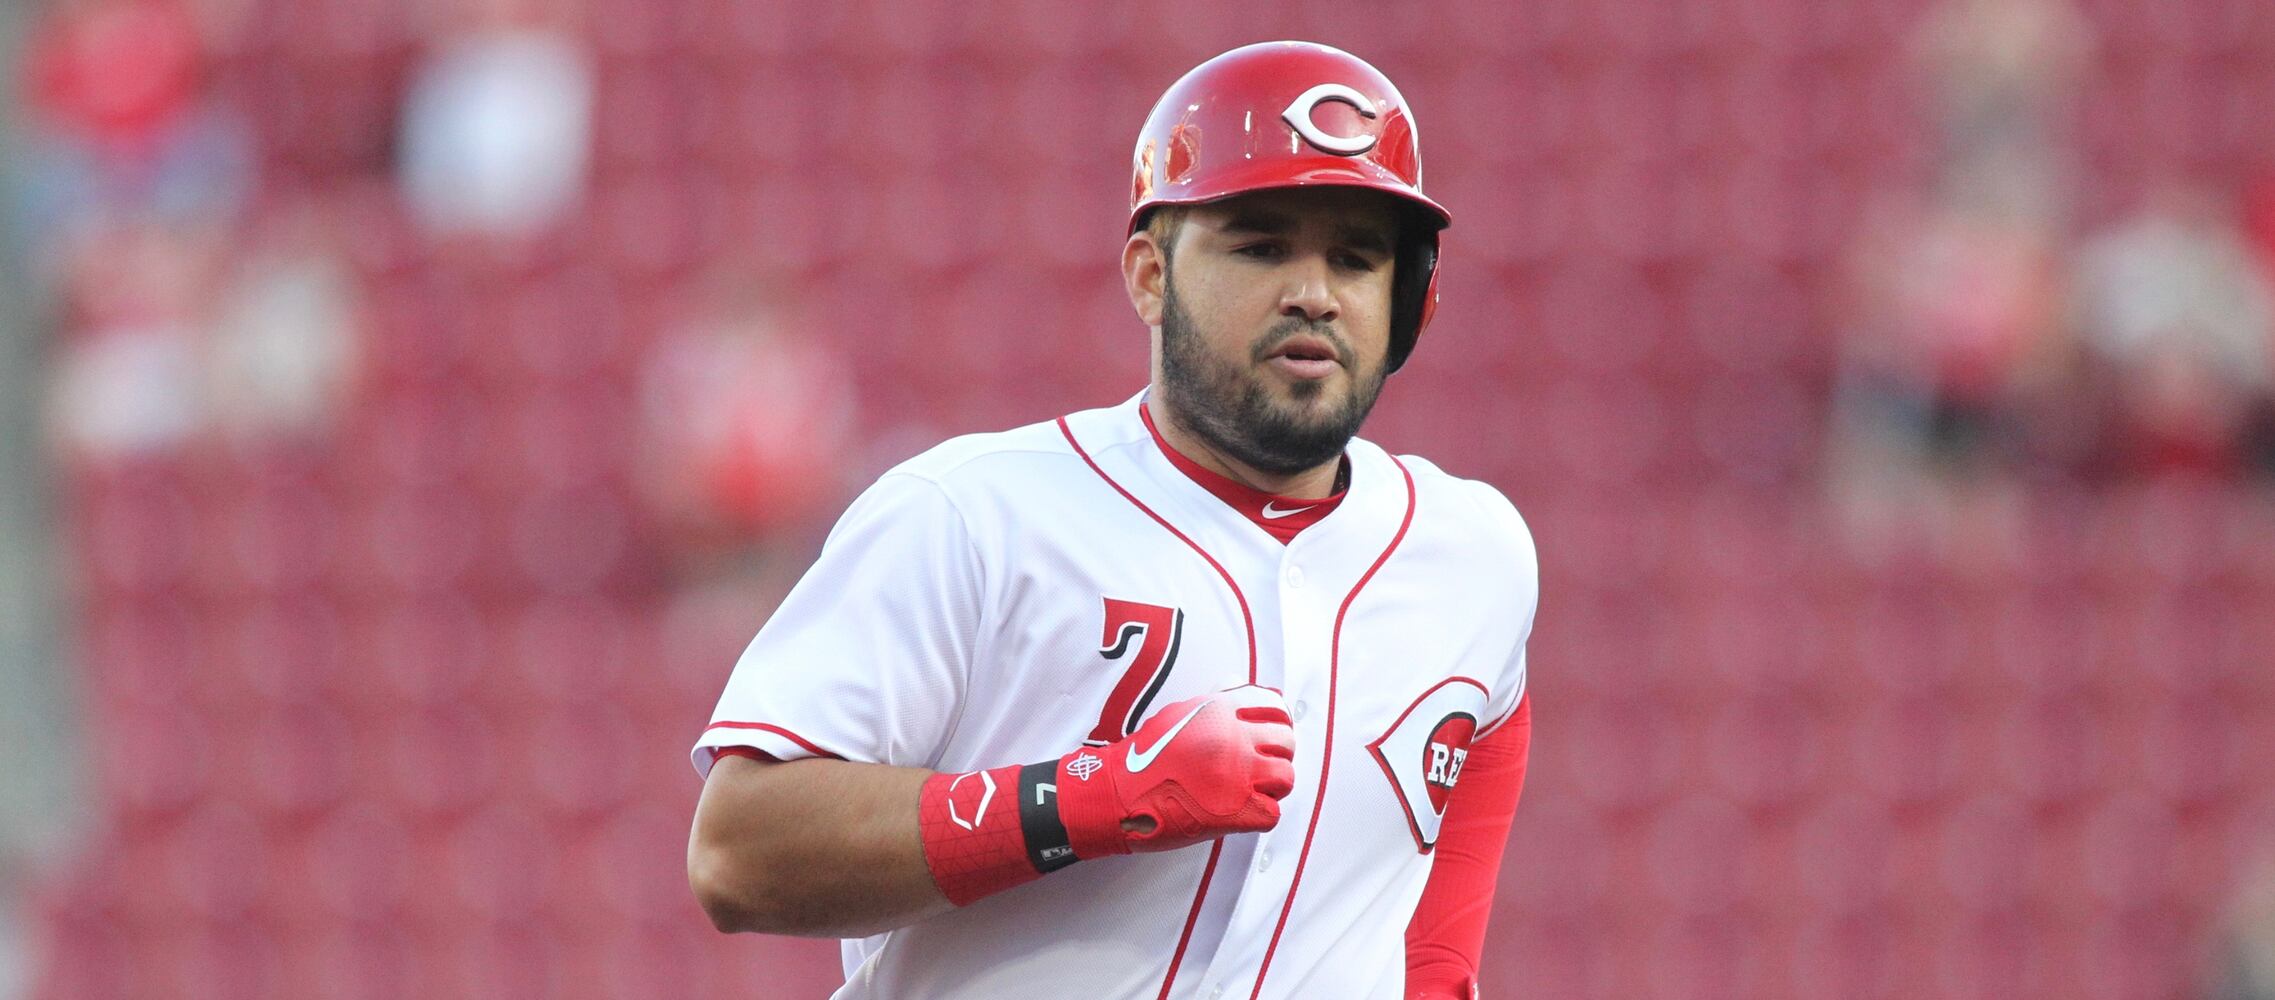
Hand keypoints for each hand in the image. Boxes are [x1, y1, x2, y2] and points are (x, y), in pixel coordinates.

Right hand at [1052, 685, 1296, 857]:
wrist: (1116, 795)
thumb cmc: (1141, 757)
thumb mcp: (1177, 715)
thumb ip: (1213, 704)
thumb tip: (1237, 684)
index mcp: (1220, 711)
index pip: (1275, 707)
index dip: (1277, 722)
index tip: (1267, 735)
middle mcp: (1234, 738)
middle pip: (1286, 743)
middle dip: (1276, 756)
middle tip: (1257, 768)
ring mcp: (1238, 775)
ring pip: (1285, 778)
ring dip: (1272, 788)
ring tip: (1251, 793)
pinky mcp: (1236, 811)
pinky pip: (1271, 814)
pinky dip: (1260, 816)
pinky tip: (1240, 814)